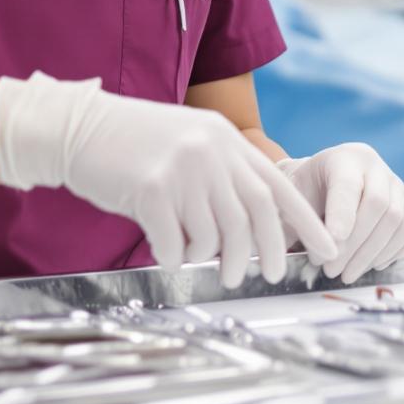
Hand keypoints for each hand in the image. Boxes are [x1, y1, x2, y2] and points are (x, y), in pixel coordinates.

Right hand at [0, 73, 337, 287]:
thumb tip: (252, 229)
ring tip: (201, 261)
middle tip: (264, 276)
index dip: (306, 222)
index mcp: (223, 138)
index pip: (278, 185)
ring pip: (215, 235)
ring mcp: (180, 168)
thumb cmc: (131, 144)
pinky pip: (174, 242)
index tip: (329, 248)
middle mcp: (209, 150)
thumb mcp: (187, 142)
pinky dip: (173, 256)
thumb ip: (222, 173)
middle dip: (265, 253)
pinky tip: (164, 253)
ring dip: (213, 258)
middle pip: (254, 215)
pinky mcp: (150, 189)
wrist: (75, 128)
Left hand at [279, 143, 403, 281]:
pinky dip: (396, 252)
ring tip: (347, 273)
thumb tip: (307, 252)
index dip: (342, 216)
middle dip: (355, 245)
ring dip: (373, 255)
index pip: (348, 185)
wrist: (322, 186)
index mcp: (344, 158)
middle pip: (378, 206)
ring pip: (398, 221)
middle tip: (331, 270)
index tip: (331, 245)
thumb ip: (295, 221)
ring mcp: (398, 186)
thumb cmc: (306, 194)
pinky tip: (372, 263)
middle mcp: (376, 167)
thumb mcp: (293, 199)